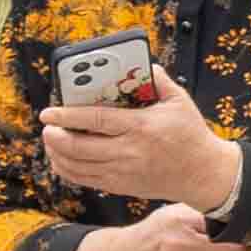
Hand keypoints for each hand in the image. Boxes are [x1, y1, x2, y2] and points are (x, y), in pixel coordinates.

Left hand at [39, 80, 240, 210]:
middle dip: (54, 137)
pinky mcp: (120, 186)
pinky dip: (67, 169)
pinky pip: (84, 180)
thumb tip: (143, 64)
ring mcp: (122, 172)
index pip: (94, 120)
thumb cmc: (191, 135)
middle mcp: (128, 151)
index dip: (67, 115)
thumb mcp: (180, 102)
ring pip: (76, 166)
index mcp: (140, 126)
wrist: (202, 173)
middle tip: (47, 127)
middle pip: (77, 147)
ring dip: (57, 154)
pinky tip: (62, 159)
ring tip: (52, 141)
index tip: (48, 112)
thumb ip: (160, 80)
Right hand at [76, 204, 249, 250]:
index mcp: (180, 225)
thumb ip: (200, 212)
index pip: (225, 225)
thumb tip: (232, 212)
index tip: (241, 231)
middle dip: (241, 250)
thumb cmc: (150, 238)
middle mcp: (182, 250)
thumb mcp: (171, 213)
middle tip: (237, 250)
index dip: (239, 228)